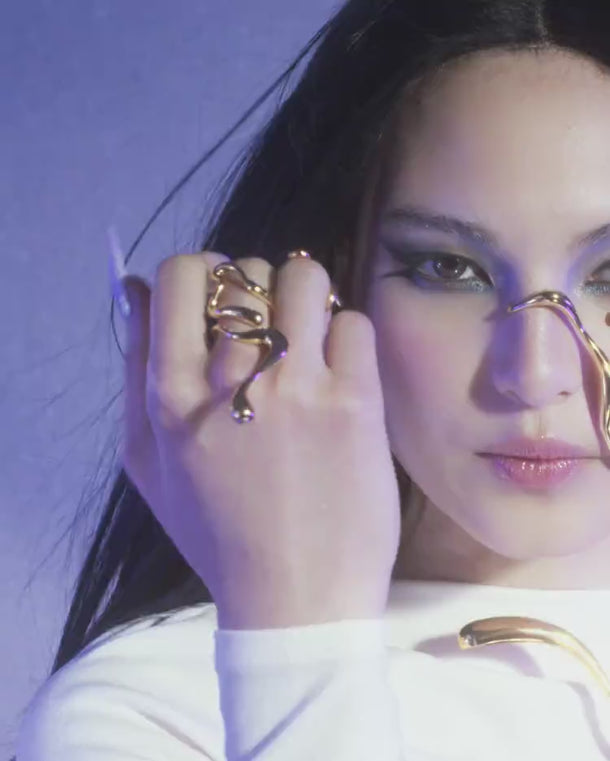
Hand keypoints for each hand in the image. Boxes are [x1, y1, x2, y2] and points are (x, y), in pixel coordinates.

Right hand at [121, 251, 400, 629]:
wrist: (297, 598)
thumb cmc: (218, 535)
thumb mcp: (148, 462)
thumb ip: (134, 369)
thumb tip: (135, 287)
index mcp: (173, 394)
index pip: (181, 276)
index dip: (202, 273)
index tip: (218, 301)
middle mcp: (232, 378)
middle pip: (246, 272)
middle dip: (256, 287)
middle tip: (268, 327)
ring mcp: (299, 386)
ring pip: (305, 278)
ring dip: (305, 295)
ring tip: (308, 334)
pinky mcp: (355, 401)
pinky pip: (354, 322)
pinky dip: (346, 336)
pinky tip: (339, 371)